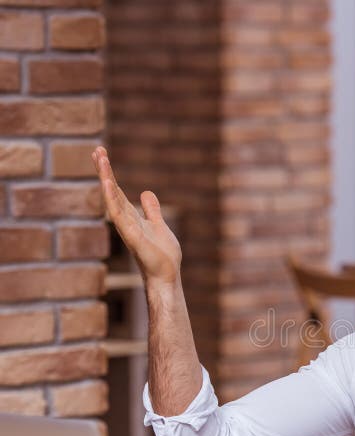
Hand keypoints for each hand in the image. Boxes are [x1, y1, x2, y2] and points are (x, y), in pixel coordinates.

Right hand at [92, 147, 181, 285]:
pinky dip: (113, 200)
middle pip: (113, 192)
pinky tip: (108, 185)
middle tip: (97, 150)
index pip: (118, 192)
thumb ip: (152, 210)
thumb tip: (146, 192)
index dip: (110, 174)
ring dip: (107, 180)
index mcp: (132, 217)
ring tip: (101, 160)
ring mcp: (128, 228)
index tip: (102, 154)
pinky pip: (120, 216)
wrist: (167, 275)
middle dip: (105, 171)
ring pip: (114, 200)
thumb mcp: (159, 225)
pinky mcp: (134, 237)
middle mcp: (126, 221)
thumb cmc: (162, 255)